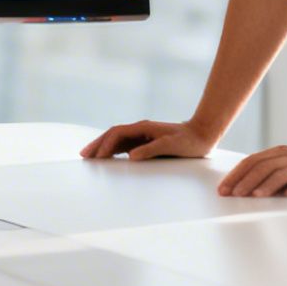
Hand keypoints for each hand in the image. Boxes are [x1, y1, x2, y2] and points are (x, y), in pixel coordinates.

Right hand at [79, 118, 219, 159]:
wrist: (203, 134)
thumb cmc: (189, 141)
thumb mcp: (172, 145)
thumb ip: (151, 150)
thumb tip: (131, 156)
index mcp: (143, 127)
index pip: (117, 134)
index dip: (106, 145)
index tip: (98, 157)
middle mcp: (140, 129)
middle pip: (112, 134)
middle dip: (97, 144)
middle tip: (83, 155)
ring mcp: (142, 135)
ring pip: (116, 139)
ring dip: (102, 147)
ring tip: (89, 156)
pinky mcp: (145, 141)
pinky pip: (124, 145)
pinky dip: (112, 150)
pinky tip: (107, 157)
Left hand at [216, 144, 286, 197]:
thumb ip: (271, 174)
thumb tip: (246, 189)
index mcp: (280, 153)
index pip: (253, 161)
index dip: (236, 174)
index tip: (223, 189)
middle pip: (264, 166)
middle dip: (246, 181)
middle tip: (233, 195)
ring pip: (283, 173)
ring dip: (267, 185)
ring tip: (254, 196)